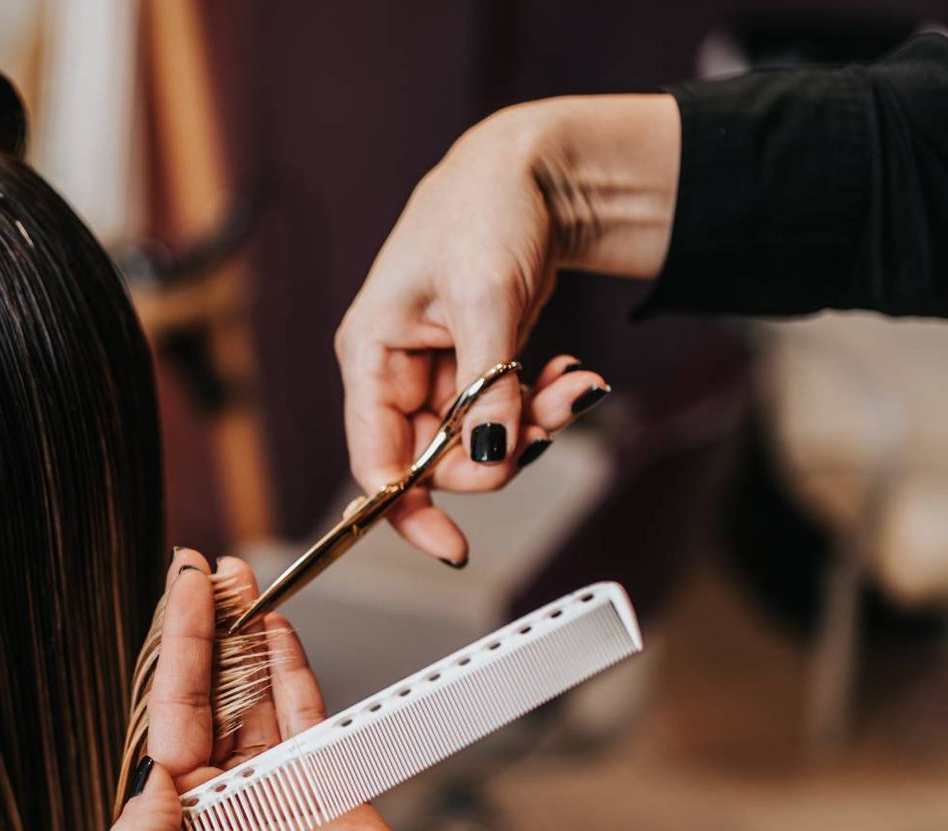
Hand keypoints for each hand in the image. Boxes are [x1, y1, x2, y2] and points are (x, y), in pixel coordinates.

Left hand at [109, 549, 496, 830]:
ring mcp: (276, 795)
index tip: (176, 596)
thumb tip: (146, 773)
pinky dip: (291, 669)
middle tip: (201, 569)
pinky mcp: (330, 788)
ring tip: (237, 580)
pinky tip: (277, 629)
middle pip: (206, 701)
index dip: (173, 656)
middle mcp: (222, 810)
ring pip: (253, 698)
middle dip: (203, 633)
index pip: (166, 725)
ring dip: (245, 639)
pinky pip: (304, 714)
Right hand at [335, 95, 679, 564]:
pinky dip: (541, 404)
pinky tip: (572, 375)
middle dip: (500, 449)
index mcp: (371, 353)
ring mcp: (436, 371)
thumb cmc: (487, 209)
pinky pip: (504, 414)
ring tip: (576, 385)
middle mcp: (395, 370)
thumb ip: (486, 387)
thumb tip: (486, 459)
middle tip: (555, 416)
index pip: (373, 460)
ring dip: (533, 424)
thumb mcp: (487, 298)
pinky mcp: (474, 366)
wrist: (532, 167)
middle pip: (435, 459)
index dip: (407, 510)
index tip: (453, 546)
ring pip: (479, 441)